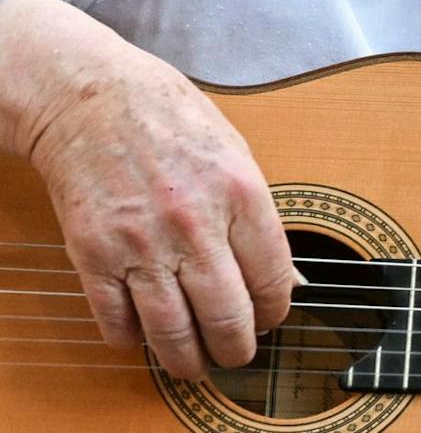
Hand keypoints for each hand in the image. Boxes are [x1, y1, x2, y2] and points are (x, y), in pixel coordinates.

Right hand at [2, 0, 296, 379]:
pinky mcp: (94, 255)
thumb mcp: (236, 154)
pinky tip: (143, 338)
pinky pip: (117, 321)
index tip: (272, 318)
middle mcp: (195, 223)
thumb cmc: (171, 118)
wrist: (91, 98)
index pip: (273, 277)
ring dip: (188, 360)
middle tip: (238, 354)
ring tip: (195, 363)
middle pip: (227, 315)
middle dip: (238, 348)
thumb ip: (258, 214)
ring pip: (173, 332)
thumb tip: (285, 273)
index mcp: (241, 192)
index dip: (276, 310)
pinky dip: (133, 341)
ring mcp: (141, 243)